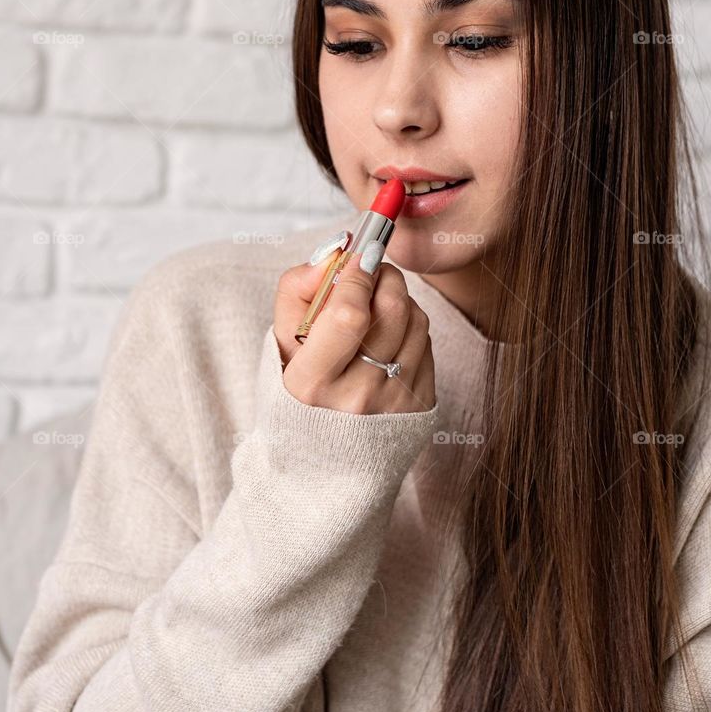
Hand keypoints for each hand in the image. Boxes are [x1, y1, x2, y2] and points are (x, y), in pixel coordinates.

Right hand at [273, 238, 434, 414]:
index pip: (349, 314)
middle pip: (392, 309)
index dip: (357, 274)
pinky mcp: (422, 406)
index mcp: (313, 383)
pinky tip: (388, 338)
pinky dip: (410, 327)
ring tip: (375, 309)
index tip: (359, 255)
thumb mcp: (281, 341)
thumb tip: (337, 253)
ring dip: (399, 299)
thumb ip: (298, 288)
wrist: (326, 458)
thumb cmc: (300, 389)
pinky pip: (428, 342)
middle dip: (384, 275)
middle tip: (370, 271)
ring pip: (417, 319)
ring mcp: (395, 404)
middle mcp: (358, 397)